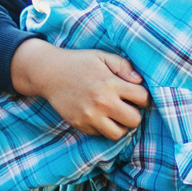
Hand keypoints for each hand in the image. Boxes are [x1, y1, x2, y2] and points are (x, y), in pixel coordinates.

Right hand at [9, 40, 150, 139]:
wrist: (49, 73)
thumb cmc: (79, 62)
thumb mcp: (102, 56)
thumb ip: (124, 66)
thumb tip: (139, 81)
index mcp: (110, 84)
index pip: (142, 98)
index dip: (143, 97)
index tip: (136, 95)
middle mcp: (102, 103)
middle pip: (134, 120)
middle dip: (134, 113)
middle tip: (127, 106)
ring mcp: (90, 116)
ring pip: (118, 133)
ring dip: (120, 125)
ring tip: (115, 114)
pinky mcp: (80, 125)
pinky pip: (100, 134)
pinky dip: (103, 127)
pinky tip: (99, 115)